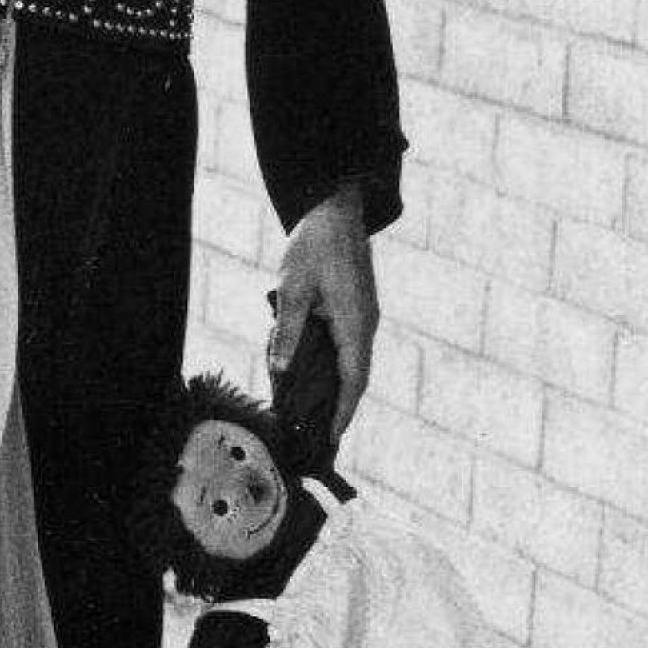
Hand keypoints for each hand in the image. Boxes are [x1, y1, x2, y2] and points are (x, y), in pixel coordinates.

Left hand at [269, 184, 375, 443]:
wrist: (334, 210)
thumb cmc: (314, 245)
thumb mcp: (293, 288)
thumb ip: (287, 331)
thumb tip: (281, 369)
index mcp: (355, 323)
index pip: (354, 379)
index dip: (344, 410)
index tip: (332, 436)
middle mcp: (366, 324)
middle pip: (356, 377)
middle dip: (341, 408)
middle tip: (321, 438)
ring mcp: (364, 317)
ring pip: (353, 363)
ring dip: (338, 388)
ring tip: (316, 415)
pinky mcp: (357, 309)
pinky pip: (348, 347)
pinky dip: (335, 367)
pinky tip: (314, 375)